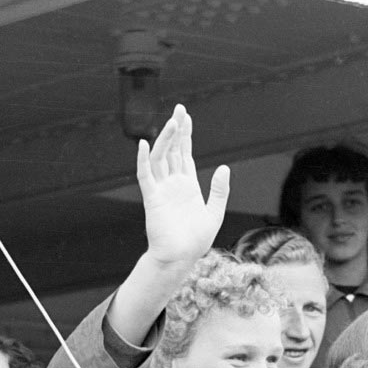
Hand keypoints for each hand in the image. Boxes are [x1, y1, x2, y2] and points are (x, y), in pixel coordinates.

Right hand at [136, 105, 229, 272]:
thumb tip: (223, 167)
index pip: (184, 153)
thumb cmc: (195, 241)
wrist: (180, 259)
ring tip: (172, 122)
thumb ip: (219, 190)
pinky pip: (145, 177)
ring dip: (165, 140)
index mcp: (187, 185)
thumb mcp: (214, 213)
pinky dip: (144, 161)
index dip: (185, 134)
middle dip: (176, 129)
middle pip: (173, 150)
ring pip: (160, 158)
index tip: (186, 116)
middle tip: (179, 108)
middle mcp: (173, 184)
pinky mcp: (153, 200)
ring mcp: (161, 190)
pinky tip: (145, 145)